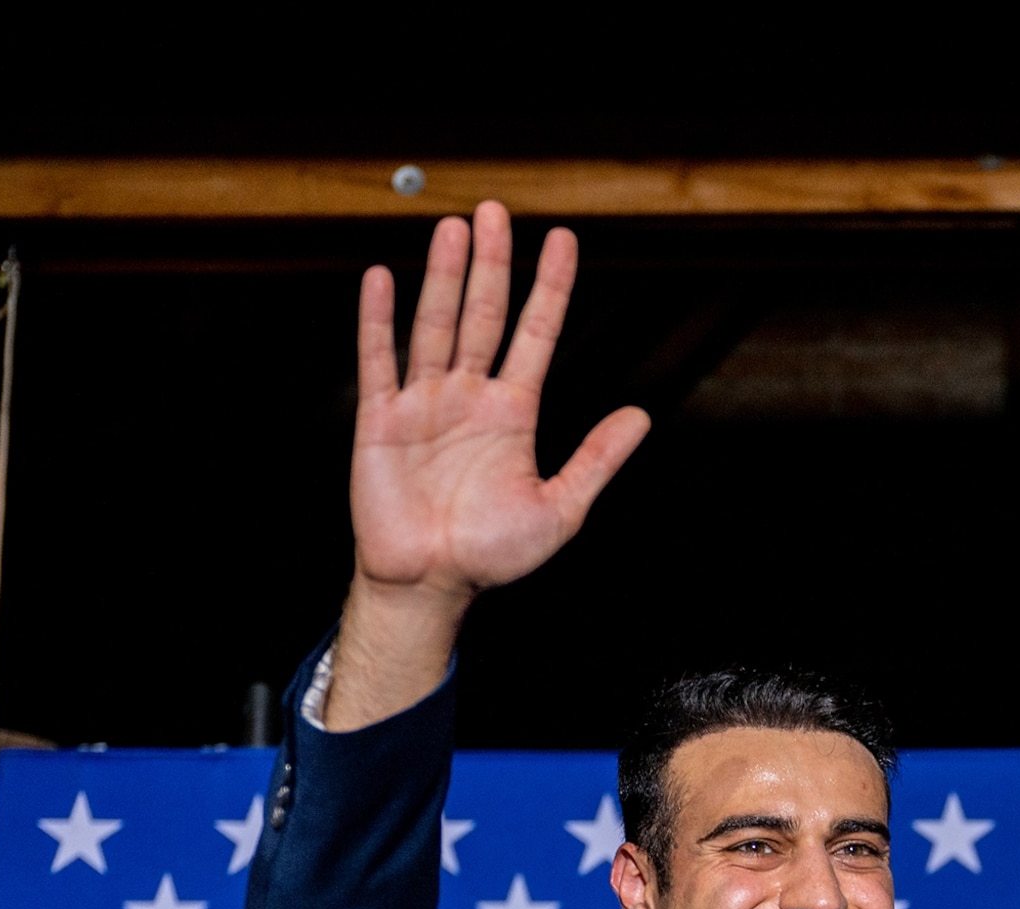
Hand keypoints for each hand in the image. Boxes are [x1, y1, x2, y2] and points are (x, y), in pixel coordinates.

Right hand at [325, 202, 649, 727]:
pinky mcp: (380, 419)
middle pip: (484, 316)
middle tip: (497, 211)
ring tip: (454, 227)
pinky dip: (379, 319)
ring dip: (445, 277)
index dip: (549, 288)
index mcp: (514, 414)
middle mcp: (469, 397)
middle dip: (494, 264)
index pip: (536, 335)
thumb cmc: (492, 554)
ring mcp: (424, 402)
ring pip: (436, 324)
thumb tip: (641, 416)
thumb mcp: (560, 508)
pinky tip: (384, 277)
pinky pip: (379, 359)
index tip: (563, 241)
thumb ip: (596, 460)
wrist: (431, 586)